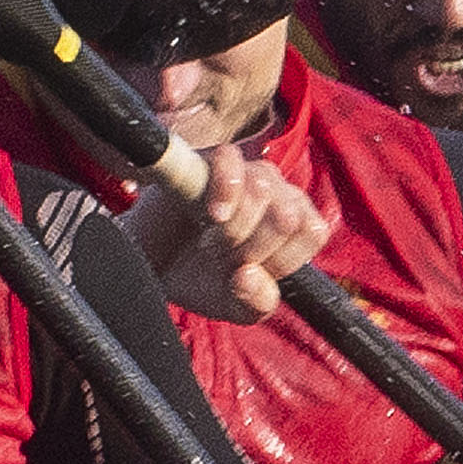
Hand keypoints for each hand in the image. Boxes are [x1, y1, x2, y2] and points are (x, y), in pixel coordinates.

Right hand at [128, 146, 331, 325]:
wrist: (150, 263)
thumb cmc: (200, 278)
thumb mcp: (234, 305)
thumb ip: (256, 302)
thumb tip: (249, 277)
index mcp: (293, 224)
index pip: (313, 231)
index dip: (282, 259)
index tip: (248, 273)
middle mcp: (276, 192)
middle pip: (287, 214)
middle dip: (253, 248)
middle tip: (222, 259)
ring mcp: (244, 171)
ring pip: (262, 188)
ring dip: (234, 227)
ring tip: (209, 242)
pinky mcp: (209, 158)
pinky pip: (230, 159)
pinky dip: (224, 188)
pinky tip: (212, 214)